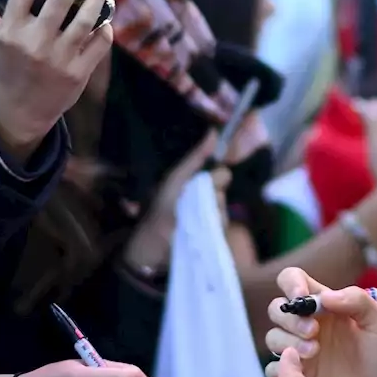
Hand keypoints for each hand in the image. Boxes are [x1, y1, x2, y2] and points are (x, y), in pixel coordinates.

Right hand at [0, 0, 113, 159]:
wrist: (22, 111)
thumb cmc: (4, 65)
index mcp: (9, 30)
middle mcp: (34, 44)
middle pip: (59, 0)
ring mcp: (59, 60)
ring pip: (86, 19)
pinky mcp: (79, 73)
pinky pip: (100, 42)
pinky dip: (105, 25)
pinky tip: (104, 12)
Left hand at [124, 131, 217, 268]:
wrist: (153, 244)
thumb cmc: (160, 208)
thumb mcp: (176, 179)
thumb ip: (195, 158)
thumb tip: (214, 131)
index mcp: (197, 184)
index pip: (221, 175)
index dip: (218, 178)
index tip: (212, 182)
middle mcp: (207, 199)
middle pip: (224, 192)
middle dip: (212, 197)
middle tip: (195, 204)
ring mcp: (211, 219)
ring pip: (224, 210)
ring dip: (209, 214)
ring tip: (192, 221)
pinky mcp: (213, 237)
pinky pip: (223, 227)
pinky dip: (211, 228)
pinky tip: (199, 231)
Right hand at [263, 267, 376, 376]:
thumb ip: (357, 300)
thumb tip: (323, 297)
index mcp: (325, 306)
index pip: (294, 280)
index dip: (291, 283)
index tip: (301, 297)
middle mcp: (309, 325)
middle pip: (277, 308)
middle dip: (290, 318)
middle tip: (314, 330)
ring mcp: (301, 352)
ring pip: (273, 337)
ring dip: (288, 341)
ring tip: (314, 351)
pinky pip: (273, 369)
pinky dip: (282, 368)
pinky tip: (304, 372)